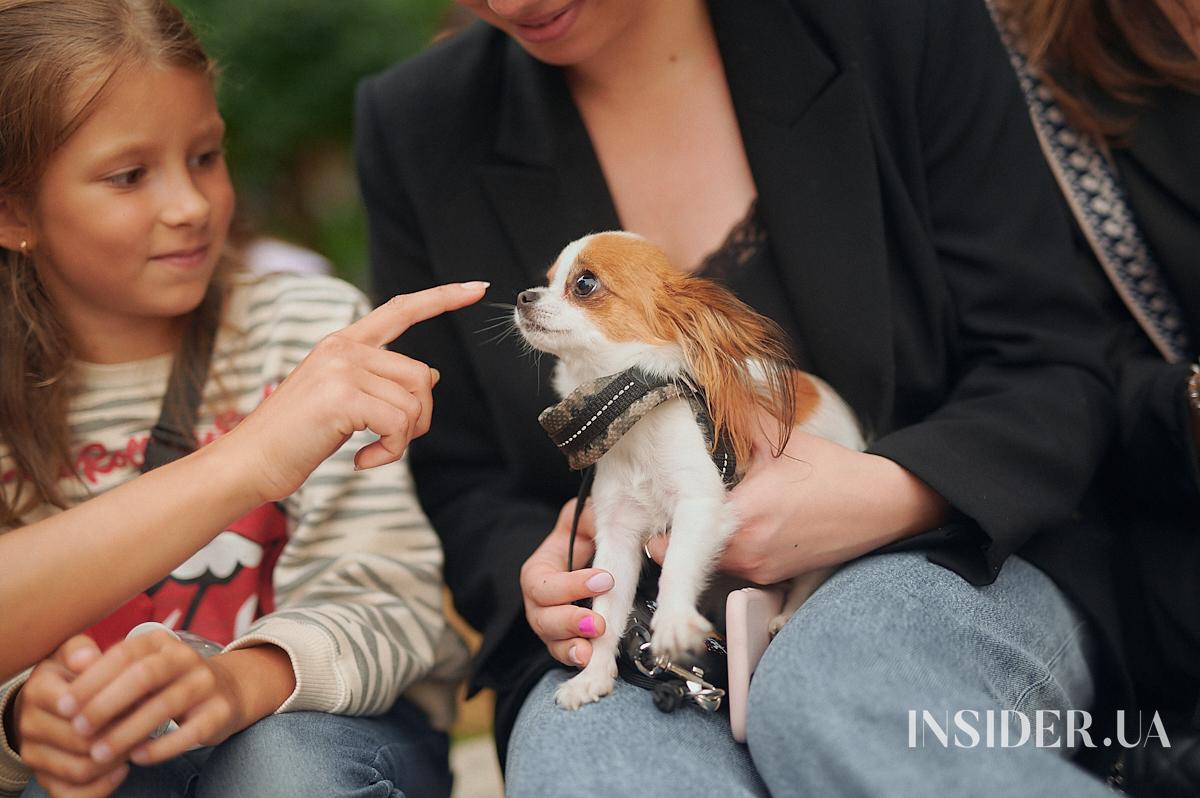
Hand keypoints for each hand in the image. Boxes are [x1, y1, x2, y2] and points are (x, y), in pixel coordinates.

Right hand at [12, 636, 129, 797]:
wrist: (47, 703)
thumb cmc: (71, 674)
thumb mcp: (75, 653)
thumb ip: (83, 651)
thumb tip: (88, 658)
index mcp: (39, 690)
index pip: (75, 702)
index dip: (112, 703)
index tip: (142, 695)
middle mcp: (30, 724)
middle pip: (82, 739)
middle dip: (121, 733)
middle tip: (149, 724)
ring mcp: (35, 755)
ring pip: (81, 768)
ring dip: (116, 759)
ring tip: (138, 744)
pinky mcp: (44, 778)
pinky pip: (73, 794)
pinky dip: (102, 787)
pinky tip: (122, 769)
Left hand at [52, 632, 257, 774]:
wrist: (226, 691)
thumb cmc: (165, 683)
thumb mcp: (138, 668)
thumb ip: (107, 669)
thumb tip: (70, 674)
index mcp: (161, 642)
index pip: (123, 654)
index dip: (91, 680)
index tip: (63, 707)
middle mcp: (186, 657)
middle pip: (144, 675)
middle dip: (106, 704)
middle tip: (77, 729)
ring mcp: (206, 683)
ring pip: (165, 706)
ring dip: (126, 732)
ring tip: (98, 754)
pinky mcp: (220, 711)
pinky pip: (189, 732)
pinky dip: (160, 747)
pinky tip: (136, 758)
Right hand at [221, 281, 486, 502]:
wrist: (247, 462)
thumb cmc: (294, 438)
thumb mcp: (343, 402)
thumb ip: (381, 382)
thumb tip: (432, 376)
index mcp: (342, 343)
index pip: (401, 309)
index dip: (442, 297)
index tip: (478, 287)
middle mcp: (343, 347)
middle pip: (422, 375)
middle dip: (419, 418)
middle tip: (390, 442)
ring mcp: (341, 368)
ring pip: (415, 402)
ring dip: (404, 439)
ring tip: (372, 451)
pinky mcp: (342, 396)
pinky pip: (399, 424)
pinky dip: (391, 452)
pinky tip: (363, 460)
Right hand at [519, 500, 614, 667]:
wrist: (584, 558)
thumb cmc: (580, 536)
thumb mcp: (579, 519)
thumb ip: (589, 517)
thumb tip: (608, 517)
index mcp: (538, 572)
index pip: (543, 583)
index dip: (570, 585)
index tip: (604, 579)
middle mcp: (539, 603)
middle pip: (542, 618)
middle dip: (569, 621)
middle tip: (598, 623)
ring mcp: (551, 626)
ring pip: (552, 641)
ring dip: (572, 647)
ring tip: (590, 652)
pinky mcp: (567, 641)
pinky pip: (566, 655)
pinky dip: (576, 660)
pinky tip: (590, 662)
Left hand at [647, 408, 947, 583]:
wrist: (878, 505)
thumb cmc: (829, 471)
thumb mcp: (777, 438)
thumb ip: (733, 421)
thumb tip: (694, 398)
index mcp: (742, 517)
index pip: (674, 537)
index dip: (659, 520)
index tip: (656, 502)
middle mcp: (747, 553)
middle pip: (687, 551)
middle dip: (678, 528)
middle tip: (677, 501)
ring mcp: (760, 571)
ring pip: (710, 560)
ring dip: (704, 539)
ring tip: (711, 509)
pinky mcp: (773, 579)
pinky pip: (734, 566)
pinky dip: (729, 548)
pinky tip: (740, 522)